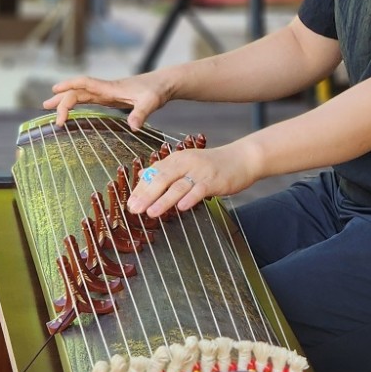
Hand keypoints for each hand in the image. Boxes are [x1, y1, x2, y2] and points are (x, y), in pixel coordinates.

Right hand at [44, 70, 170, 129]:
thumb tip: (133, 127)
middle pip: (78, 90)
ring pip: (81, 94)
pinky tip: (72, 108)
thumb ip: (141, 113)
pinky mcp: (111, 98)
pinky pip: (89, 99)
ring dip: (66, 99)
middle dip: (61, 97)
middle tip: (46, 107)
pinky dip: (77, 102)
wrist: (164, 84)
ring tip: (49, 106)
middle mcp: (106, 89)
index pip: (84, 85)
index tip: (55, 94)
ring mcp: (108, 93)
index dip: (69, 87)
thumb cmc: (157, 91)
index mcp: (110, 88)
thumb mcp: (151, 102)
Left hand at [126, 140, 261, 216]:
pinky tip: (181, 208)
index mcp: (177, 159)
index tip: (129, 202)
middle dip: (147, 195)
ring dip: (164, 200)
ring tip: (151, 212)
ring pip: (178, 186)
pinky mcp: (214, 180)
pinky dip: (190, 198)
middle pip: (163, 179)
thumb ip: (165, 169)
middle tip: (134, 208)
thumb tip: (142, 174)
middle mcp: (186, 162)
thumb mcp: (186, 163)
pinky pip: (200, 190)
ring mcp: (200, 171)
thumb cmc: (212, 165)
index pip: (154, 173)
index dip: (141, 188)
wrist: (241, 159)